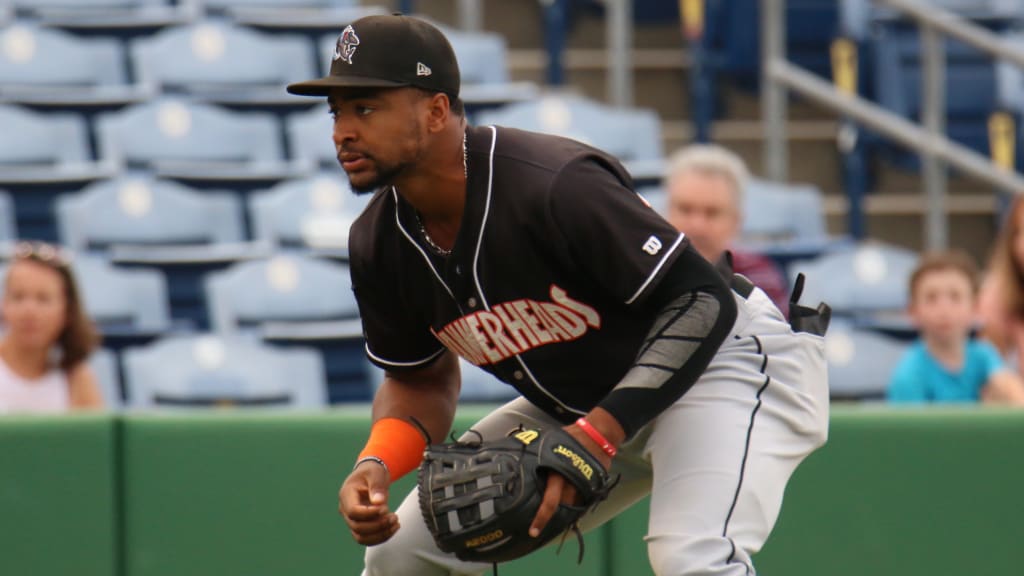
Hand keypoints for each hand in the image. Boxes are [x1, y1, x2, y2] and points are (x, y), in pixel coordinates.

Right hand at [338, 460, 398, 544]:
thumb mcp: (376, 473)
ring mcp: (351, 519)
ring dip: (380, 534)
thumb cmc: (372, 472)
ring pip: (361, 537)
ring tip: (396, 523)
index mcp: (346, 495)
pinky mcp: (360, 526)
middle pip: (357, 527)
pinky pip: (368, 538)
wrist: (372, 476)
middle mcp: (345, 510)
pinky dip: (381, 537)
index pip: (353, 512)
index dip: (369, 514)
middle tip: (394, 517)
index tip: (385, 508)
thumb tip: (379, 502)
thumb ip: (377, 486)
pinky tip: (394, 527)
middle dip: (378, 525)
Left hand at [528, 418, 616, 537]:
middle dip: (551, 519)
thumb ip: (539, 456)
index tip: (533, 530)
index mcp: (558, 471)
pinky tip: (568, 506)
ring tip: (553, 519)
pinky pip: (583, 499)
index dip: (541, 517)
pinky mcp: (594, 484)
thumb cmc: (571, 437)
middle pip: (562, 507)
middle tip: (539, 529)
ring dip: (564, 512)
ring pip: (573, 505)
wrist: (598, 434)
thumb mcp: (550, 444)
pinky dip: (575, 503)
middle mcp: (571, 481)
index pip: (550, 501)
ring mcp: (584, 484)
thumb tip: (519, 459)